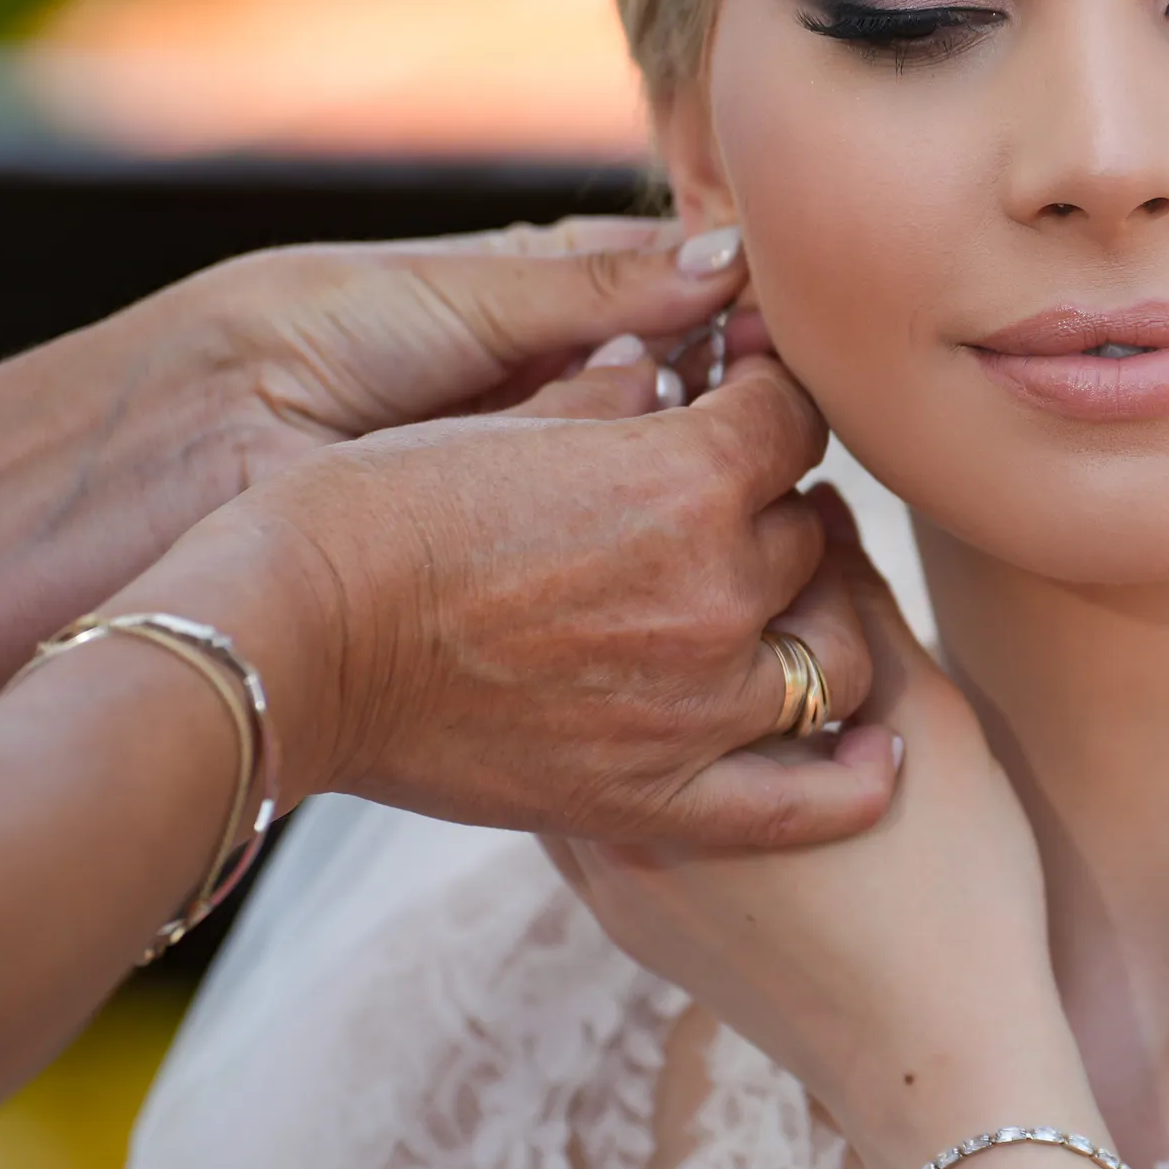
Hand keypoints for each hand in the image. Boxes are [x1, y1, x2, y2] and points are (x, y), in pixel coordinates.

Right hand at [125, 350, 890, 848]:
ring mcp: (697, 703)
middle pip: (808, 533)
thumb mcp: (509, 418)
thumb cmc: (369, 512)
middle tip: (723, 512)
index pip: (793, 421)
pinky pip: (805, 800)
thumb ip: (614, 398)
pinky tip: (881, 756)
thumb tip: (666, 367)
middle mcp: (716, 587)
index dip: (761, 408)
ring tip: (781, 605)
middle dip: (773, 511)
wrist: (287, 641)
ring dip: (816, 618)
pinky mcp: (657, 797)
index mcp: (688, 476)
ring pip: (835, 651)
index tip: (732, 412)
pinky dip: (858, 782)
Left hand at [154, 216, 751, 487]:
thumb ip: (600, 287)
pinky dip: (647, 505)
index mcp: (531, 291)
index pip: (665, 282)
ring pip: (653, 446)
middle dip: (728, 369)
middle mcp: (544, 374)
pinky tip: (688, 493)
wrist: (194, 440)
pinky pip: (604, 514)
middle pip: (675, 369)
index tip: (790, 305)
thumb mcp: (468, 294)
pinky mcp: (519, 535)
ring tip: (745, 431)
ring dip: (695, 439)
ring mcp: (536, 461)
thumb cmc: (312, 337)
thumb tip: (730, 265)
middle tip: (784, 375)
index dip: (729, 292)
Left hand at [543, 493, 1090, 1168]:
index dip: (700, 508)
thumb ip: (860, 610)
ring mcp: (612, 869)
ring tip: (650, 602)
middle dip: (645, 573)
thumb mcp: (929, 718)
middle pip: (614, 642)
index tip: (717, 456)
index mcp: (723, 731)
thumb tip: (812, 506)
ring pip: (584, 717)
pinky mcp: (618, 914)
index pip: (683, 577)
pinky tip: (647, 706)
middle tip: (674, 509)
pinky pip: (585, 790)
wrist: (933, 1060)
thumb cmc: (958, 885)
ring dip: (616, 660)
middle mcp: (637, 798)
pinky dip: (610, 736)